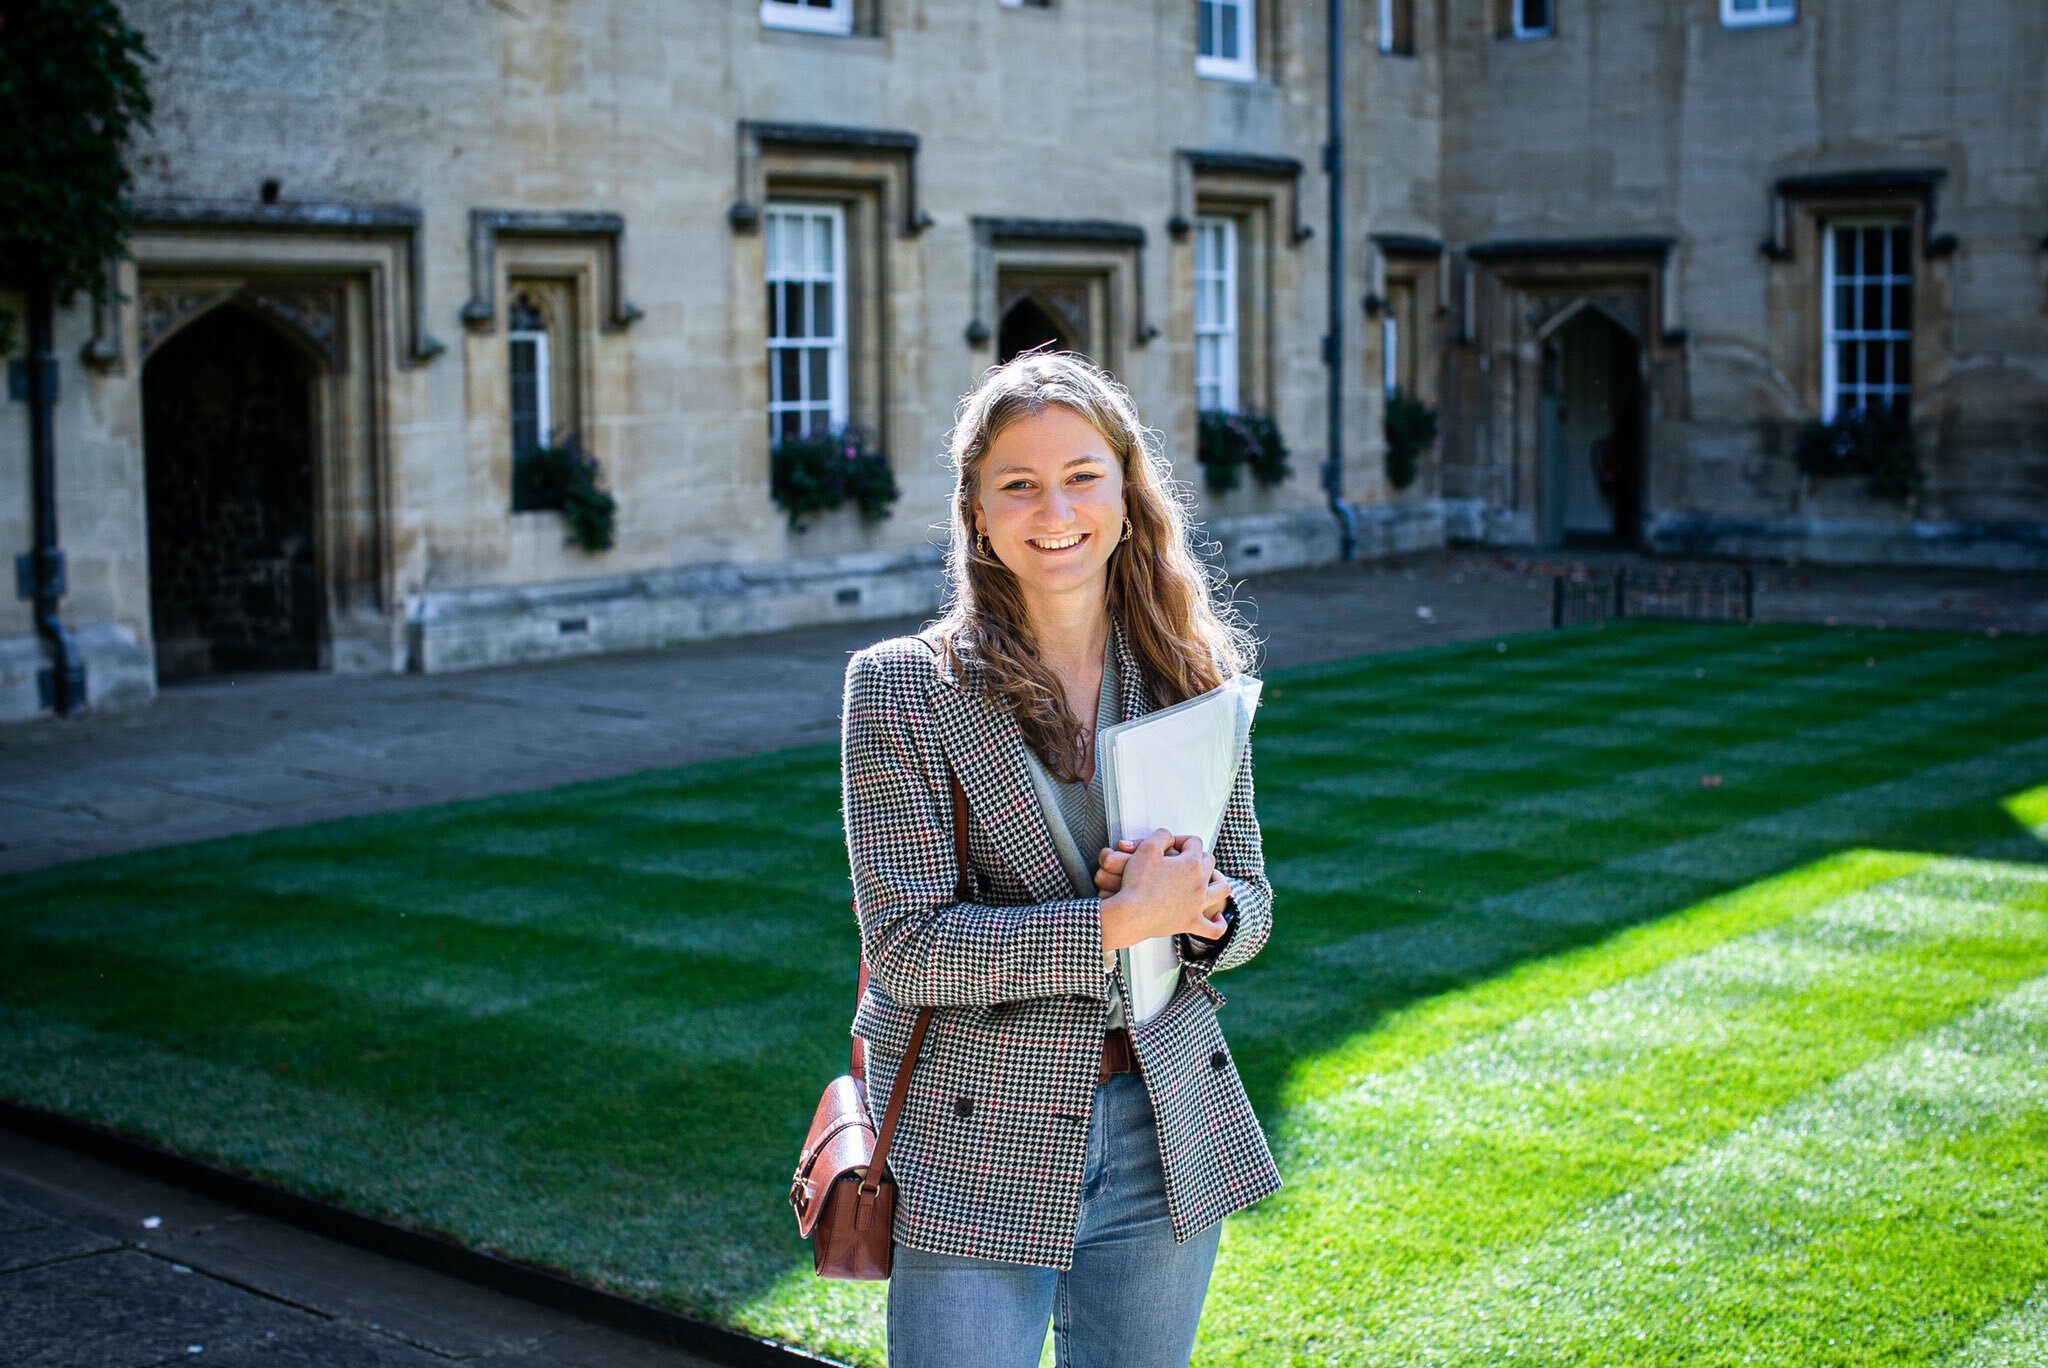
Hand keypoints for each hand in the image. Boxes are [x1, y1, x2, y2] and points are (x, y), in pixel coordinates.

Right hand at [1099, 829, 1229, 952]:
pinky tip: (1217, 917)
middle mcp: (1199, 883)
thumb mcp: (1146, 849)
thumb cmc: (1137, 884)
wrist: (1131, 914)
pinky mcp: (1190, 923)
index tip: (1169, 845)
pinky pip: (1213, 928)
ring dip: (1218, 880)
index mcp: (1191, 864)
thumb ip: (1161, 836)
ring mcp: (1197, 904)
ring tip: (1211, 878)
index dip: (1181, 840)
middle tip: (1182, 858)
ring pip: (1221, 889)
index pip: (1194, 842)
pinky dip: (1219, 923)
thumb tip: (1168, 837)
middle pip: (1209, 861)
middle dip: (1197, 855)